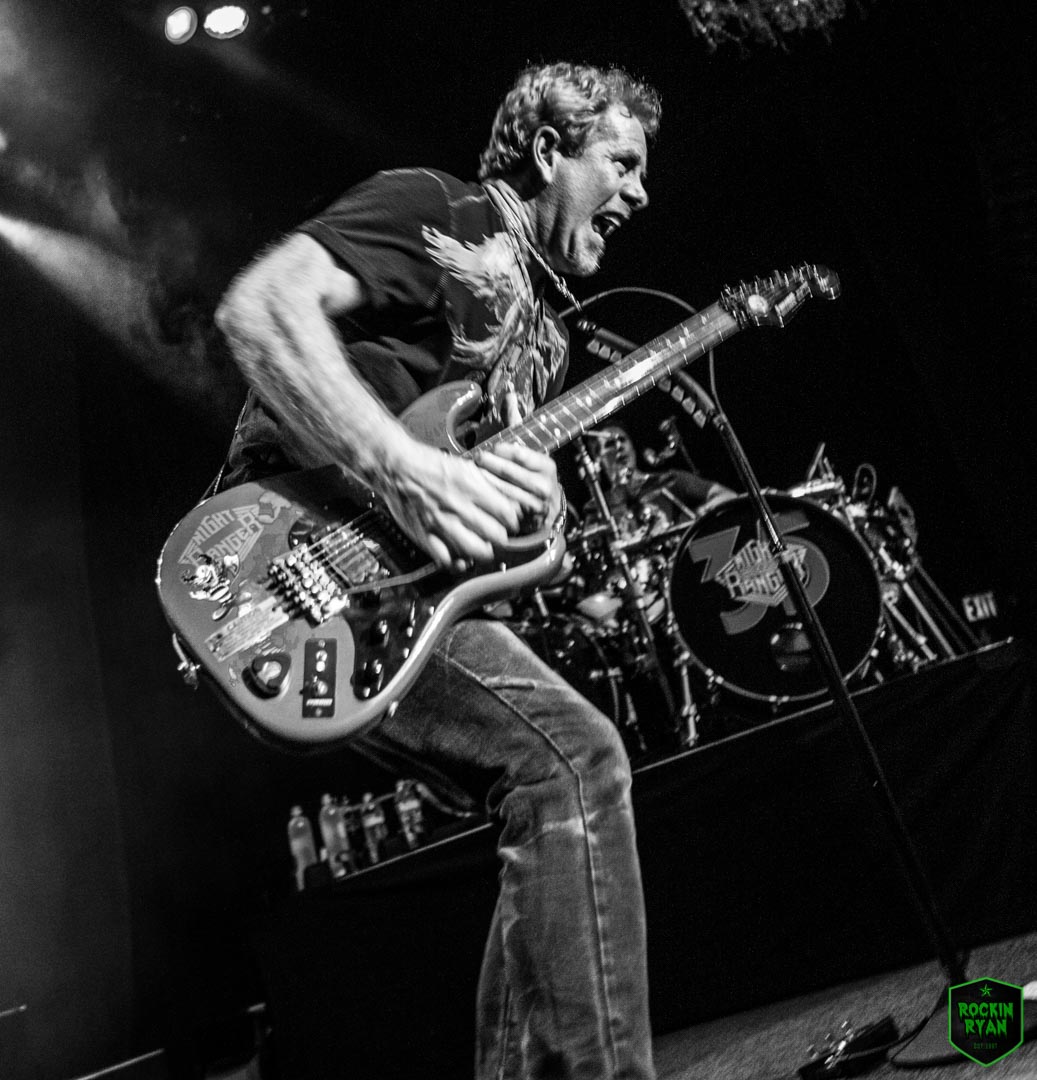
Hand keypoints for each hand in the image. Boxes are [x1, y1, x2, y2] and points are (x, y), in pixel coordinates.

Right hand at [381, 436, 558, 572]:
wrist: (395, 466)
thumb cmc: (429, 465)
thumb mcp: (464, 467)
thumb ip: (486, 484)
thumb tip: (507, 499)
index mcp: (471, 486)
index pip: (508, 514)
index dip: (513, 521)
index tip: (510, 522)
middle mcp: (458, 506)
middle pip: (497, 535)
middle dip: (502, 538)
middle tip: (498, 536)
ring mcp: (441, 523)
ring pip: (476, 550)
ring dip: (484, 552)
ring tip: (483, 547)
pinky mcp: (425, 535)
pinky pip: (448, 560)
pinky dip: (458, 562)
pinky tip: (460, 556)